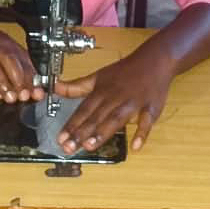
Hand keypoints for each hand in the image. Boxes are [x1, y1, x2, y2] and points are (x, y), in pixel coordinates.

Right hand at [0, 22, 43, 103]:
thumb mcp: (2, 46)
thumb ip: (17, 63)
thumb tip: (33, 83)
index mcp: (6, 43)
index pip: (22, 60)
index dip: (31, 77)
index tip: (37, 92)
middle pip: (9, 61)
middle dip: (18, 80)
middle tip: (24, 95)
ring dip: (3, 84)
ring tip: (10, 98)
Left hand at [54, 50, 174, 154]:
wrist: (154, 61)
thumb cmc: (125, 72)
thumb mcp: (98, 76)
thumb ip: (77, 86)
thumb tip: (55, 87)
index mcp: (102, 91)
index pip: (84, 109)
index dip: (72, 124)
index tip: (60, 138)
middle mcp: (116, 97)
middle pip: (97, 116)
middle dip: (82, 132)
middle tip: (69, 148)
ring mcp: (133, 103)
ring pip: (116, 119)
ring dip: (103, 132)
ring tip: (90, 146)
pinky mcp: (151, 108)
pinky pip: (147, 121)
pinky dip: (142, 133)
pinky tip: (135, 146)